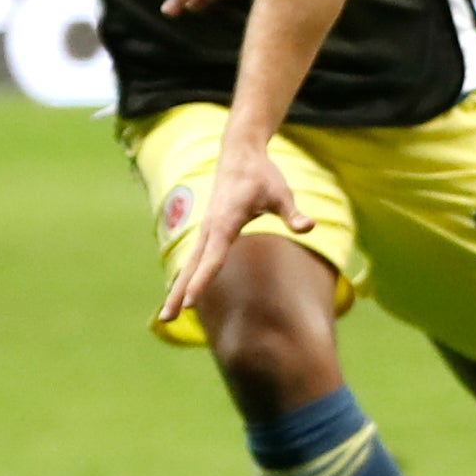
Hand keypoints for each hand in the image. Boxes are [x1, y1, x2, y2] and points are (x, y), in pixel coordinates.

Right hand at [161, 133, 309, 323]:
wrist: (240, 156)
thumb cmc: (262, 176)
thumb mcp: (282, 193)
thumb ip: (293, 213)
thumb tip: (309, 227)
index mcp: (225, 221)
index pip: (213, 257)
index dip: (202, 280)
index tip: (190, 303)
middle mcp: (210, 228)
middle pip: (192, 266)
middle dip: (180, 292)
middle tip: (167, 319)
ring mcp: (206, 230)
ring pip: (189, 265)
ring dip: (177, 289)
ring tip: (166, 317)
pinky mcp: (208, 232)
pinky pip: (194, 259)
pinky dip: (185, 278)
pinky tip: (180, 296)